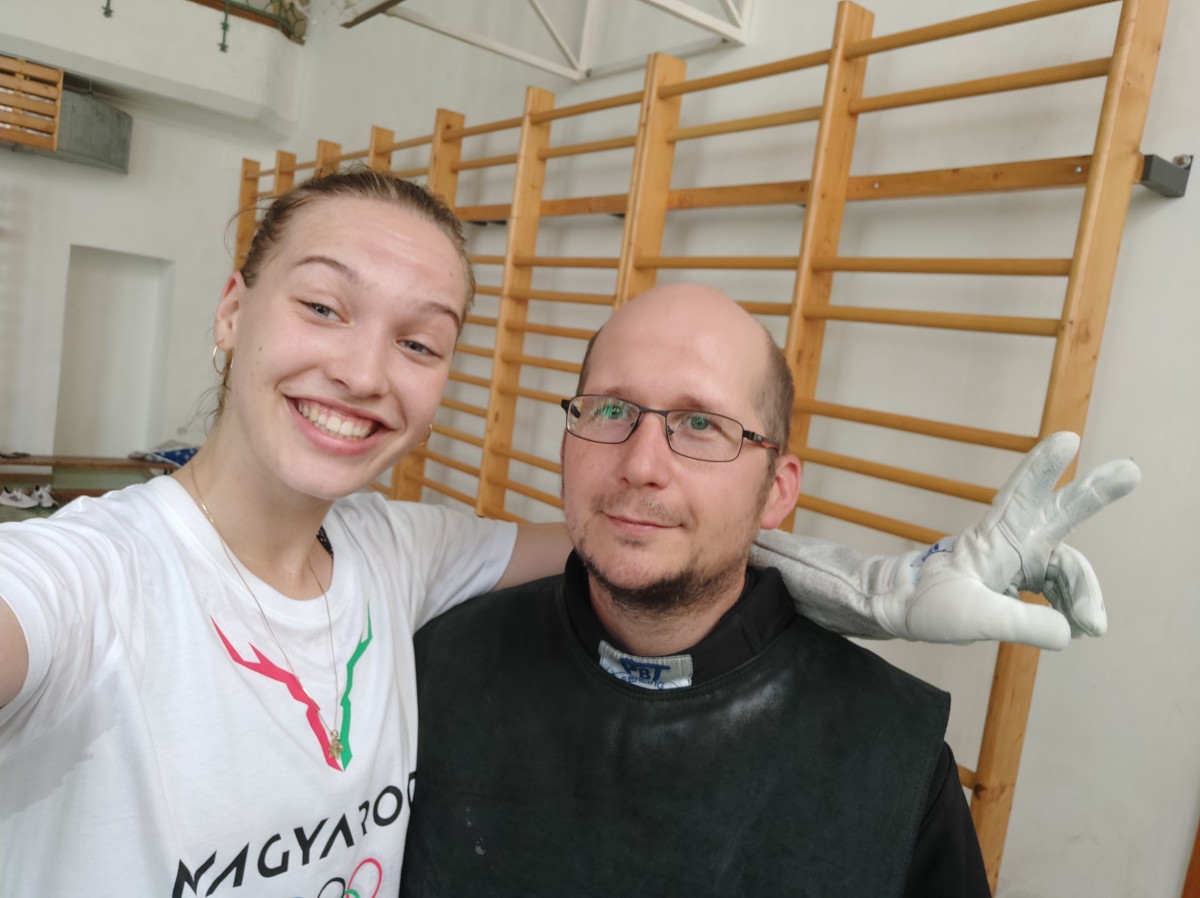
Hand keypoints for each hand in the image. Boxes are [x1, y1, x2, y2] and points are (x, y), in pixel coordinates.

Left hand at [874, 432, 1139, 648]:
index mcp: (996, 537)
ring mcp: (1022, 558)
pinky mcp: (1023, 578)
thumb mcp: (972, 618)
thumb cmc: (928, 604)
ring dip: (1086, 594)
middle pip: (1061, 513)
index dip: (1044, 469)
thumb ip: (1021, 624)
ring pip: (1068, 567)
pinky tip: (1077, 628)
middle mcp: (1015, 540)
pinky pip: (1061, 592)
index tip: (1067, 439)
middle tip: (1131, 471)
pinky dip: (1073, 610)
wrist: (904, 610)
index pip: (1023, 497)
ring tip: (1093, 626)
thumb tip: (1069, 631)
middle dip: (1094, 493)